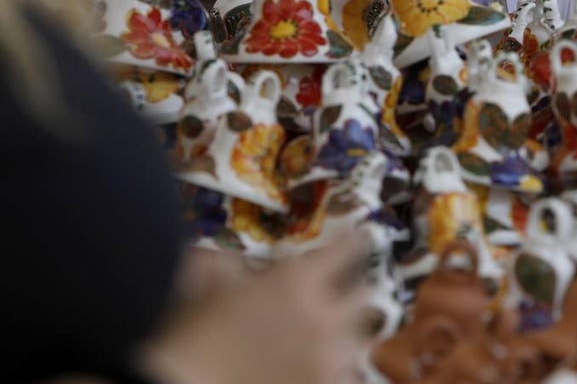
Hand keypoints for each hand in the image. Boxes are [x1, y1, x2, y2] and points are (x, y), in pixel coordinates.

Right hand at [142, 234, 370, 383]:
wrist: (184, 383)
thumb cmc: (192, 336)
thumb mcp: (209, 289)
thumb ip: (228, 270)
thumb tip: (227, 260)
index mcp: (299, 281)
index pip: (347, 248)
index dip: (353, 241)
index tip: (359, 237)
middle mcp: (324, 314)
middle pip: (364, 294)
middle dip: (351, 294)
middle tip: (339, 298)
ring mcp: (330, 357)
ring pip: (360, 340)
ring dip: (346, 337)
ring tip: (329, 342)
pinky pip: (350, 377)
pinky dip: (339, 372)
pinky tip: (323, 372)